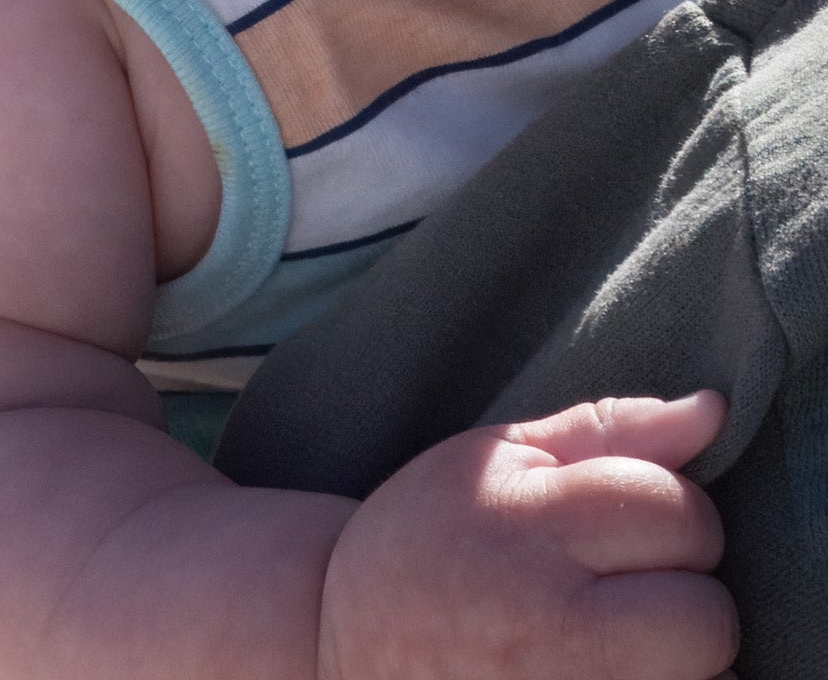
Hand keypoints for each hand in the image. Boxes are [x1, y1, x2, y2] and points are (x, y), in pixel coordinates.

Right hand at [317, 391, 736, 679]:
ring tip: (605, 633)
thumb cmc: (428, 540)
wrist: (350, 646)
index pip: (678, 512)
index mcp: (527, 529)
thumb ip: (607, 431)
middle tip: (611, 585)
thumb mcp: (495, 458)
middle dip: (678, 591)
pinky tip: (599, 667)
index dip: (659, 506)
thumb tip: (714, 410)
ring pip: (702, 678)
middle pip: (708, 614)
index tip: (606, 518)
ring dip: (670, 653)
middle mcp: (554, 627)